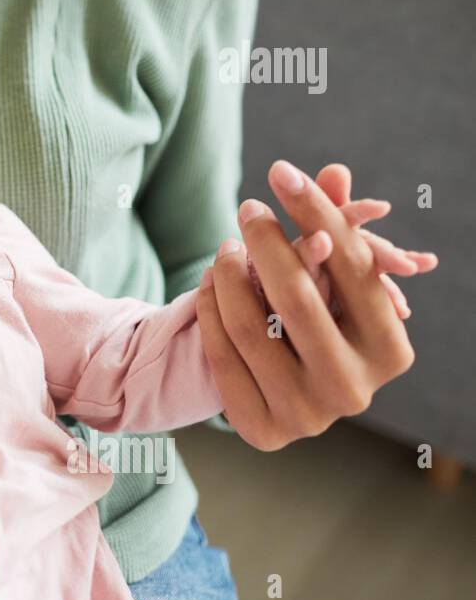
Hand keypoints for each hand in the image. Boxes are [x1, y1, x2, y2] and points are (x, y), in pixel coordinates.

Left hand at [197, 161, 437, 450]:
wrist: (282, 395)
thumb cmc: (318, 325)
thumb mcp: (333, 282)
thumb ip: (334, 229)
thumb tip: (332, 170)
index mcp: (390, 351)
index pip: (351, 267)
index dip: (316, 213)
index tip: (282, 172)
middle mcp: (354, 388)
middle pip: (298, 295)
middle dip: (267, 241)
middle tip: (247, 207)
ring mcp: (307, 414)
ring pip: (248, 324)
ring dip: (229, 273)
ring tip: (226, 246)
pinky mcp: (261, 429)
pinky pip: (221, 352)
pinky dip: (211, 308)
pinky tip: (210, 281)